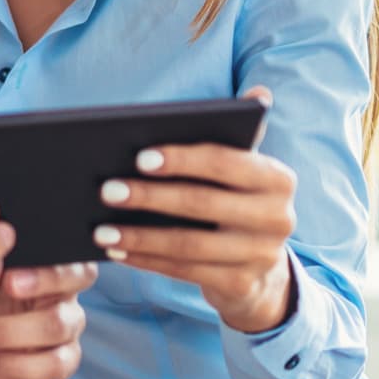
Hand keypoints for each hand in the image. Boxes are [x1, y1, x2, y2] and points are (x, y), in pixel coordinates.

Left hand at [93, 87, 296, 332]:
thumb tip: (259, 92)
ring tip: (100, 229)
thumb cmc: (235, 199)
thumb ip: (236, 133)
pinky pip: (185, 272)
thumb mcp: (241, 168)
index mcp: (276, 178)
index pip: (224, 162)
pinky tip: (117, 250)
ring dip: (139, 236)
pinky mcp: (241, 286)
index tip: (138, 157)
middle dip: (149, 196)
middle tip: (106, 190)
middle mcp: (277, 217)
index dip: (181, 159)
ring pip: (189, 244)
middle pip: (202, 204)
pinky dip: (147, 260)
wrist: (262, 269)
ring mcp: (260, 256)